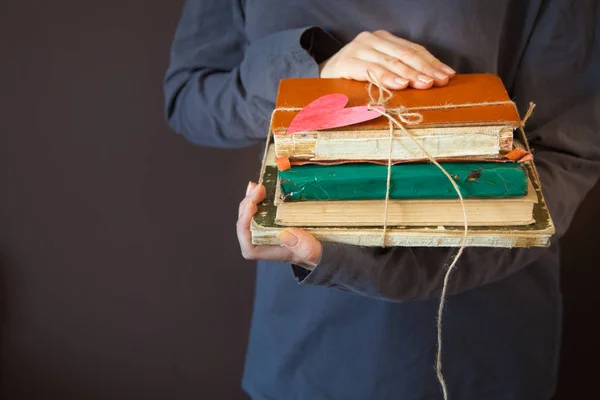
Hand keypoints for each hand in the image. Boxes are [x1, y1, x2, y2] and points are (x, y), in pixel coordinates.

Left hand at [237, 182, 321, 269]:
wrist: (323, 249)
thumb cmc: (316, 253)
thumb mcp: (313, 252)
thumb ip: (303, 247)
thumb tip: (285, 234)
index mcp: (270, 251)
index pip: (249, 246)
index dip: (244, 227)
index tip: (253, 208)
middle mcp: (265, 240)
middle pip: (246, 226)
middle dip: (248, 207)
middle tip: (258, 190)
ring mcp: (268, 228)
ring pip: (251, 216)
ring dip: (251, 199)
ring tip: (256, 186)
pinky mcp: (274, 218)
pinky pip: (261, 208)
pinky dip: (258, 197)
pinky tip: (260, 186)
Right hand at [319, 30, 454, 89]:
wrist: (321, 79)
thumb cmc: (353, 78)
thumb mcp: (378, 70)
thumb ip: (398, 71)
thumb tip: (430, 81)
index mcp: (382, 39)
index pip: (412, 49)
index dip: (431, 62)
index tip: (447, 75)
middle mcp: (371, 40)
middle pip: (405, 55)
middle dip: (425, 69)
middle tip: (439, 81)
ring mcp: (358, 49)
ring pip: (391, 62)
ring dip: (410, 74)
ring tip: (425, 84)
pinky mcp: (347, 62)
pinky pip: (372, 71)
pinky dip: (388, 78)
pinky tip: (401, 84)